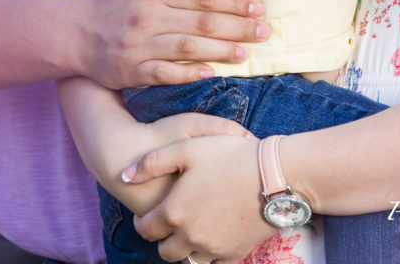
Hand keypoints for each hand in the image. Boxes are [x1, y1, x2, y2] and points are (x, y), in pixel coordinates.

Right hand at [77, 0, 268, 87]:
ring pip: (189, 48)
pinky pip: (164, 74)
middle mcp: (148, 17)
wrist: (69, 32)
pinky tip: (211, 73)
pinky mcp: (131, 70)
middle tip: (265, 30)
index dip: (233, 1)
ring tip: (247, 52)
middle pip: (202, 22)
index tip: (257, 6)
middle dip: (238, 27)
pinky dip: (188, 74)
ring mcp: (139, 46)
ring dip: (221, 50)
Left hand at [124, 133, 274, 262]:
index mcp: (174, 211)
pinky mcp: (233, 254)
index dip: (143, 222)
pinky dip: (208, 256)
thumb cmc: (230, 156)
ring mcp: (212, 248)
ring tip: (191, 229)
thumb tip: (125, 176)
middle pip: (164, 250)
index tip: (148, 215)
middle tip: (170, 222)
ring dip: (184, 248)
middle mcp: (189, 235)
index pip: (145, 229)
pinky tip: (213, 238)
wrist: (274, 175)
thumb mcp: (188, 147)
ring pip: (186, 259)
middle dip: (162, 238)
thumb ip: (152, 162)